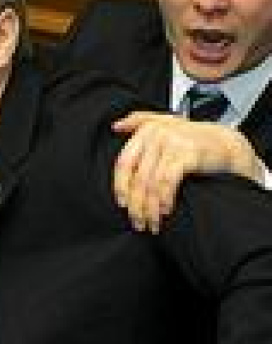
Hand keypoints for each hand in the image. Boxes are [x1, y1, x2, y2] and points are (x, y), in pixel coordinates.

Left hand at [112, 111, 262, 233]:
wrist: (227, 144)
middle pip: (137, 177)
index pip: (124, 163)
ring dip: (150, 208)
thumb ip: (139, 121)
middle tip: (137, 221)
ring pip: (151, 183)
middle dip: (136, 204)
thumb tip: (116, 126)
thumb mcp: (165, 123)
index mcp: (147, 130)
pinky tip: (165, 211)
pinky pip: (168, 182)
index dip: (121, 186)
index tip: (123, 204)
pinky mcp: (189, 154)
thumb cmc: (193, 139)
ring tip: (151, 222)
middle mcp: (157, 134)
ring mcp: (173, 143)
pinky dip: (164, 199)